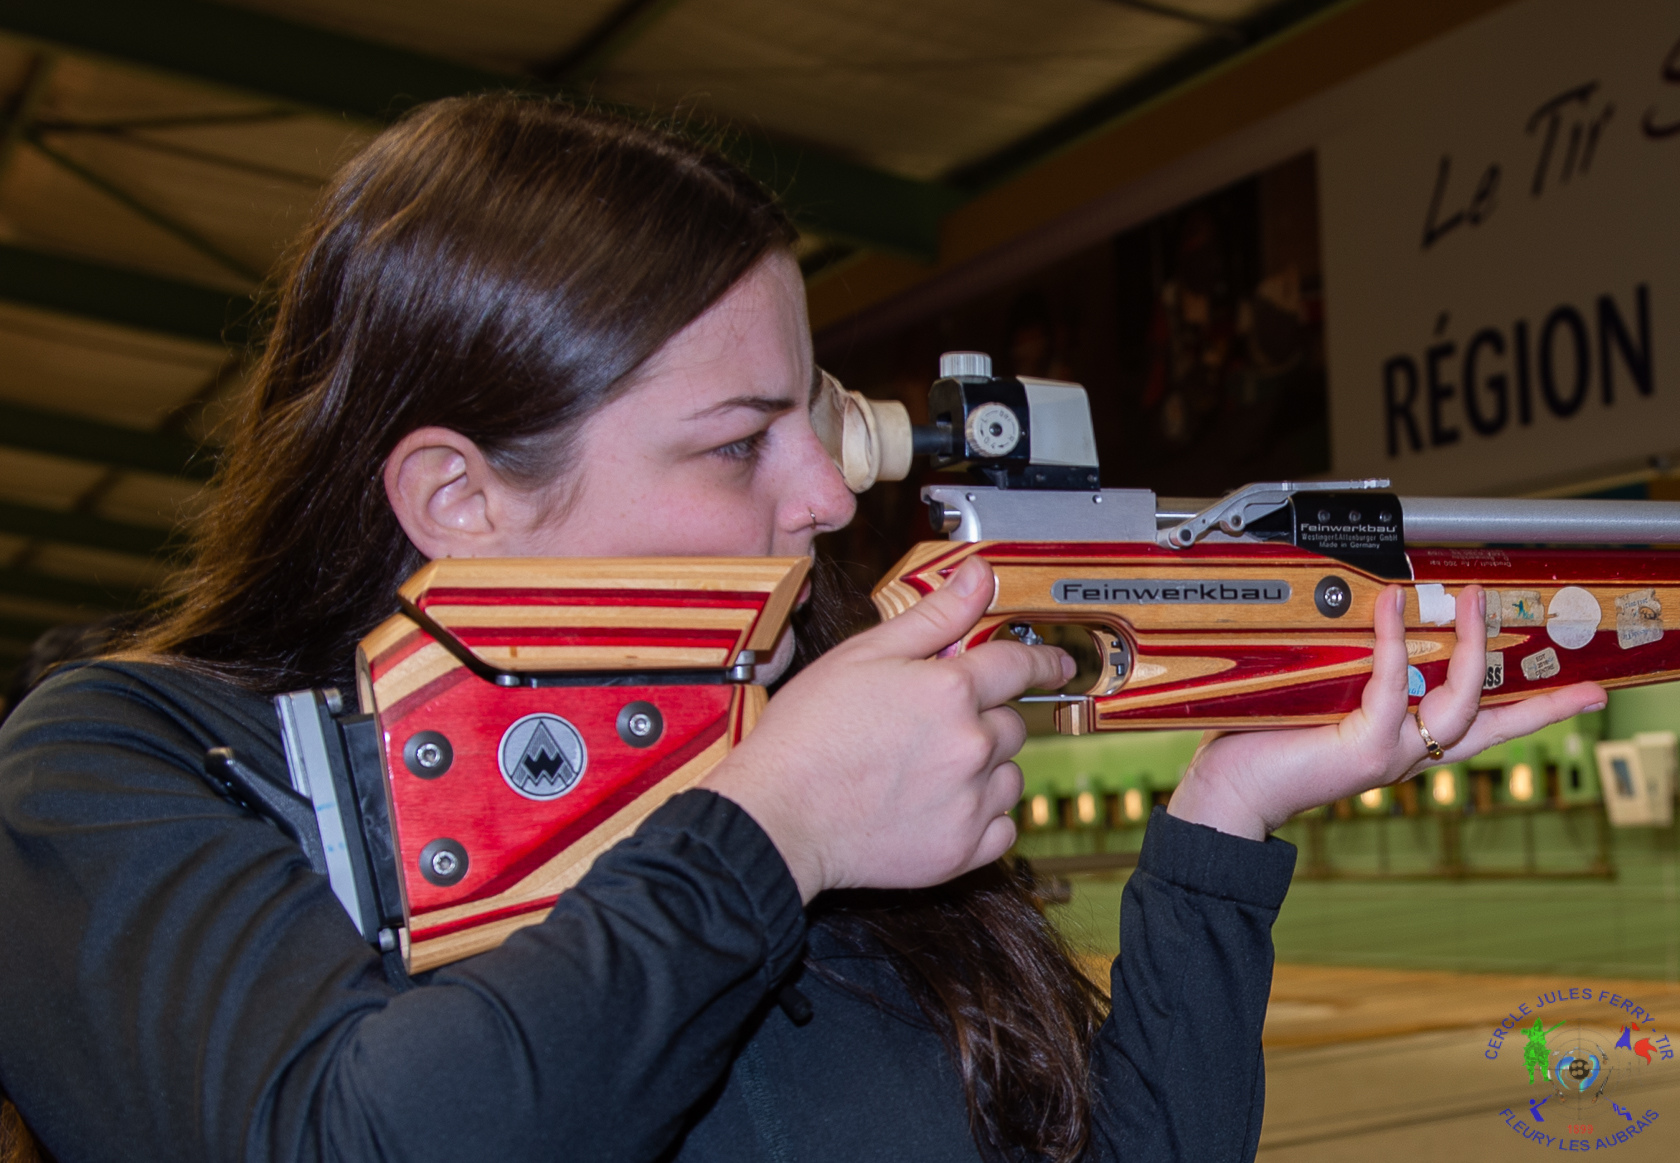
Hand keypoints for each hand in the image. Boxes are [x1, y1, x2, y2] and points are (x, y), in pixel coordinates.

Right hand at [701, 556, 1073, 900]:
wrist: (778, 814)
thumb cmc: (808, 734)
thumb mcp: (864, 654)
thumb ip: (933, 616)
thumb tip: (979, 575)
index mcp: (950, 690)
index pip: (1020, 666)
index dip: (1043, 661)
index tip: (1057, 665)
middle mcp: (970, 745)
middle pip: (1013, 724)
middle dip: (984, 719)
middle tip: (932, 728)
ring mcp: (969, 801)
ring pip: (1010, 776)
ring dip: (985, 769)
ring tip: (927, 769)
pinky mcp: (961, 851)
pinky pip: (1003, 829)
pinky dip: (982, 818)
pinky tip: (939, 807)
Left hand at [1168, 584, 1606, 839]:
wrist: (1230, 792)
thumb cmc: (1266, 744)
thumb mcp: (1324, 701)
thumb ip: (1356, 672)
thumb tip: (1372, 615)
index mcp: (1405, 743)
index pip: (1483, 724)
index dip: (1537, 708)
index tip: (1586, 692)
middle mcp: (1408, 754)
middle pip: (1492, 719)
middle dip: (1538, 688)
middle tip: (1553, 642)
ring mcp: (1392, 755)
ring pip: (1459, 703)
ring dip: (1468, 647)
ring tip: (1472, 601)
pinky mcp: (1364, 749)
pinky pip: (1392, 686)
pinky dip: (1394, 642)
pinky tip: (1391, 607)